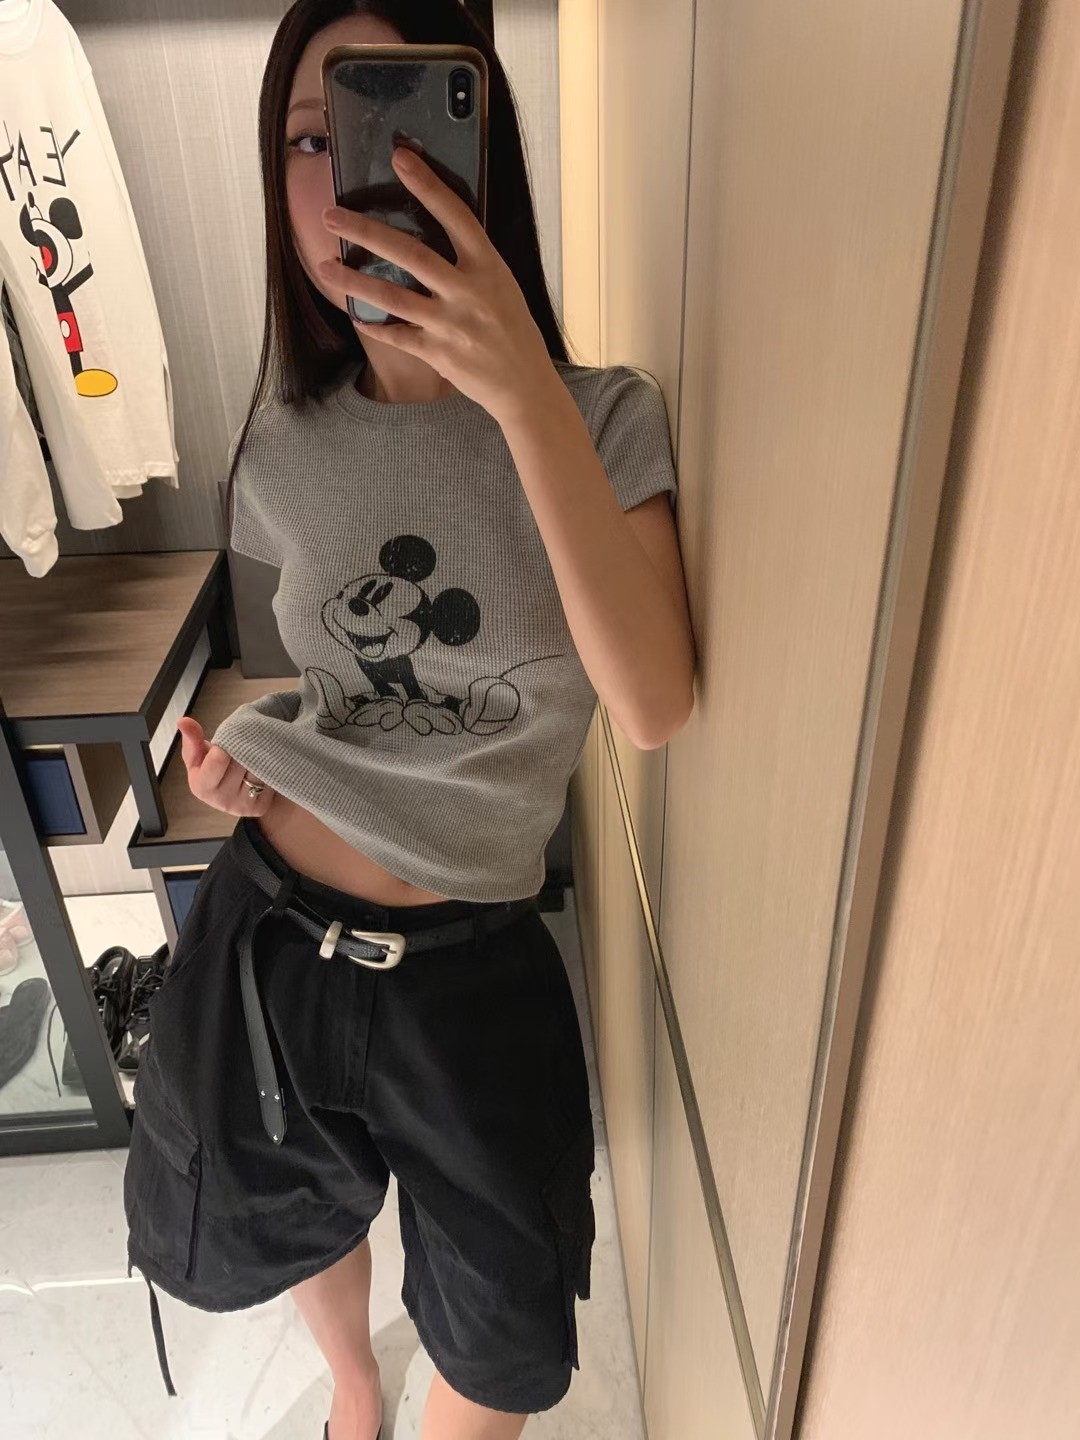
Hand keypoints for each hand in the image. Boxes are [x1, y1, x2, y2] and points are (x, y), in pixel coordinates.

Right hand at [177, 717, 274, 817]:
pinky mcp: (259, 807)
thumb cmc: (215, 772)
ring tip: (251, 758)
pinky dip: (266, 769)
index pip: (219, 758)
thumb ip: (192, 739)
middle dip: (243, 750)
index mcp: (201, 786)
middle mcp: (221, 800)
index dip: (227, 744)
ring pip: (256, 769)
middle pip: (240, 761)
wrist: (236, 794)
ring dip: (257, 757)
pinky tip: (261, 769)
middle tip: (240, 750)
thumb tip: (183, 721)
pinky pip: (268, 778)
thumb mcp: (199, 756)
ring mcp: (241, 806)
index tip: (230, 741)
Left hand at [316, 146, 558, 423]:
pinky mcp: (439, 354)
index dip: (428, 185)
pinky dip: (374, 325)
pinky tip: (355, 315)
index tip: (401, 158)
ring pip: (393, 296)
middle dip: (366, 232)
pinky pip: (397, 335)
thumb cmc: (514, 332)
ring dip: (354, 280)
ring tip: (323, 267)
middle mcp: (469, 291)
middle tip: (331, 216)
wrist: (525, 386)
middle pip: (410, 253)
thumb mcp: (503, 287)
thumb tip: (436, 234)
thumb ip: (472, 263)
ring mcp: (452, 324)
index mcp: (489, 267)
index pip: (456, 215)